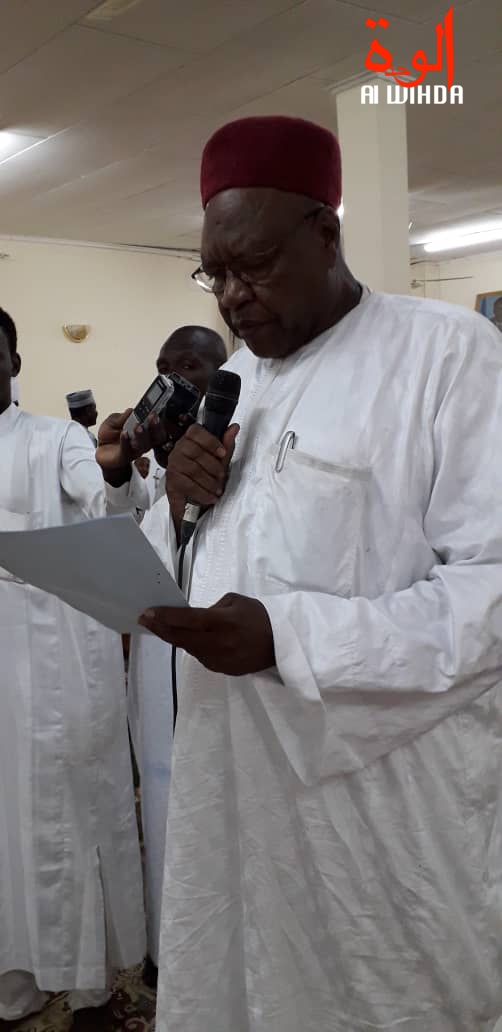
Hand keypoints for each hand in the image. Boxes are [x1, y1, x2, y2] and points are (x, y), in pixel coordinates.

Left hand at [96, 410, 168, 485]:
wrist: (99, 450)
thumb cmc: (110, 435)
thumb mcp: (113, 421)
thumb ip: (121, 417)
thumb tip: (131, 411)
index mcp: (145, 430)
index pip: (157, 425)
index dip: (159, 419)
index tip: (155, 411)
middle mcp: (144, 441)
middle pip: (157, 437)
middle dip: (156, 427)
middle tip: (152, 417)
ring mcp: (136, 450)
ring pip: (144, 445)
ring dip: (142, 435)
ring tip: (137, 426)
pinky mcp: (125, 457)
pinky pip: (127, 450)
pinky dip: (126, 441)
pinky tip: (124, 434)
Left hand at [138, 593, 274, 675]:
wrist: (281, 645)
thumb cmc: (258, 617)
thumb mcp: (235, 602)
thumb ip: (210, 609)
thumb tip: (190, 617)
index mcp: (223, 622)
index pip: (187, 620)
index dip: (165, 617)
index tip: (147, 613)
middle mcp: (219, 643)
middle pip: (180, 638)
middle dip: (160, 628)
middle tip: (145, 620)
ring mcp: (219, 660)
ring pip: (188, 648)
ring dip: (176, 637)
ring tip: (163, 626)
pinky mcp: (221, 670)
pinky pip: (201, 656)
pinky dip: (194, 646)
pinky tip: (192, 638)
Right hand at [166, 423, 238, 536]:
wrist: (193, 502)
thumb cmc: (206, 476)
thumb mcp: (220, 460)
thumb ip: (226, 444)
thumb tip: (234, 428)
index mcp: (189, 441)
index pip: (195, 432)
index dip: (210, 441)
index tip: (222, 452)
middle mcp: (178, 451)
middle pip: (195, 451)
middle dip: (213, 465)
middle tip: (222, 476)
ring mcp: (173, 467)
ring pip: (193, 469)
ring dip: (209, 482)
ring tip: (217, 489)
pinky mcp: (171, 483)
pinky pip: (188, 485)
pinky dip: (202, 493)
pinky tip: (210, 497)